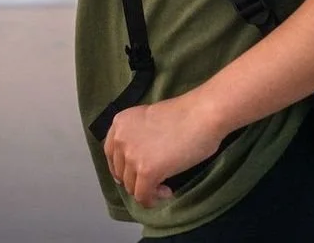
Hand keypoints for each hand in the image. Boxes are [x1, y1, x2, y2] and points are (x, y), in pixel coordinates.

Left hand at [104, 93, 224, 208]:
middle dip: (137, 179)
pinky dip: (153, 199)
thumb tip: (137, 160)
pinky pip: (143, 197)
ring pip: (131, 187)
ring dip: (148, 190)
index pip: (111, 154)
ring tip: (165, 185)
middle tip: (157, 179)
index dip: (123, 167)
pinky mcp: (146, 172)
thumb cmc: (185, 114)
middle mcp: (120, 139)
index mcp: (120, 123)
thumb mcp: (149, 119)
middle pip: (121, 173)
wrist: (202, 114)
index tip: (136, 173)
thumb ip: (137, 136)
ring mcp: (132, 156)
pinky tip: (167, 191)